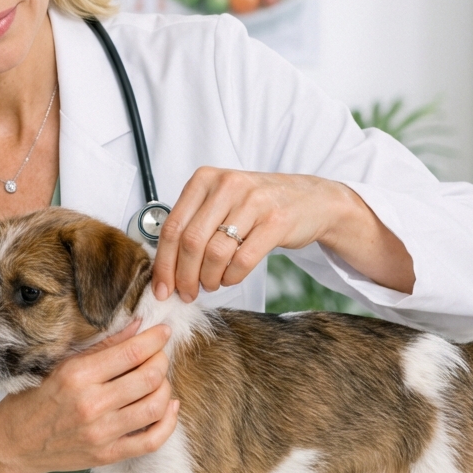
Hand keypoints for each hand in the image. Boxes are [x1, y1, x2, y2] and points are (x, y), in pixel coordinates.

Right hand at [0, 322, 178, 472]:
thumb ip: (102, 347)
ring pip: (155, 406)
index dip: (155, 339)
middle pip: (149, 377)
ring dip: (165, 387)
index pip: (131, 352)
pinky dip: (168, 422)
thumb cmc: (34, 400)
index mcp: (77, 375)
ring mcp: (101, 433)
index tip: (164, 332)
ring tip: (159, 380)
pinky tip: (168, 407)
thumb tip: (137, 327)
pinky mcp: (108, 454)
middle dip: (162, 361)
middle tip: (159, 355)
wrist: (14, 444)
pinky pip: (152, 440)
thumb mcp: (61, 365)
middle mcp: (91, 404)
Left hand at [152, 167, 414, 301]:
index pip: (172, 227)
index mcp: (205, 179)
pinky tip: (230, 279)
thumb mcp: (220, 203)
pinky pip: (243, 260)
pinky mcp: (276, 220)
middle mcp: (227, 185)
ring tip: (211, 284)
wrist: (312, 199)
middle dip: (183, 276)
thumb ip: (192, 225)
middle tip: (186, 293)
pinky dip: (232, 277)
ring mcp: (253, 201)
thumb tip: (164, 268)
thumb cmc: (257, 206)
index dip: (163, 264)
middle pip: (190, 242)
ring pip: (215, 253)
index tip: (161, 288)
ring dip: (208, 278)